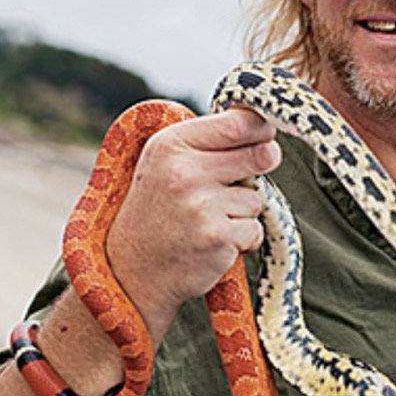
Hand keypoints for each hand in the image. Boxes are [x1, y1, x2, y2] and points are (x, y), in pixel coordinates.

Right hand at [105, 107, 280, 341]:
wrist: (129, 271)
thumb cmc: (156, 212)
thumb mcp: (165, 164)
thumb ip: (206, 143)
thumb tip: (264, 128)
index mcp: (171, 145)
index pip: (238, 123)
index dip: (261, 127)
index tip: (266, 133)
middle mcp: (184, 171)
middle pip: (261, 154)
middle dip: (264, 164)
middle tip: (245, 177)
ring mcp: (201, 205)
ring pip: (257, 197)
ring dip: (243, 212)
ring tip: (208, 220)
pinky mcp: (217, 236)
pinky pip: (255, 229)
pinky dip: (242, 239)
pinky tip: (213, 243)